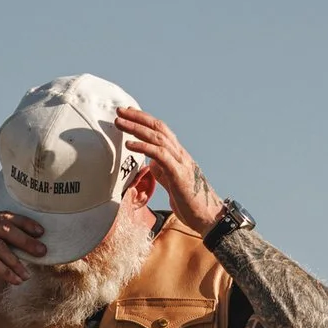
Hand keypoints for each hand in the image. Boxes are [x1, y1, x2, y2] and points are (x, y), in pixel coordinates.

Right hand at [0, 209, 46, 299]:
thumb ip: (0, 243)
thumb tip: (30, 247)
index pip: (5, 216)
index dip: (25, 223)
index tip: (41, 233)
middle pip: (5, 228)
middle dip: (26, 241)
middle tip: (42, 252)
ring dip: (16, 262)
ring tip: (26, 274)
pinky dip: (4, 271)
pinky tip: (14, 279)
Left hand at [116, 108, 222, 234]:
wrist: (208, 216)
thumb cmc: (190, 201)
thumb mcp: (171, 183)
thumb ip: (162, 171)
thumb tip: (151, 163)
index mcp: (177, 155)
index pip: (160, 131)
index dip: (144, 121)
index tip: (127, 114)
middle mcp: (180, 154)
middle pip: (158, 128)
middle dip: (138, 118)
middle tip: (120, 111)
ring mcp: (181, 163)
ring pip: (158, 138)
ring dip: (137, 129)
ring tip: (120, 123)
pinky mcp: (179, 174)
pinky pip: (160, 155)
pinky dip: (144, 147)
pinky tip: (130, 145)